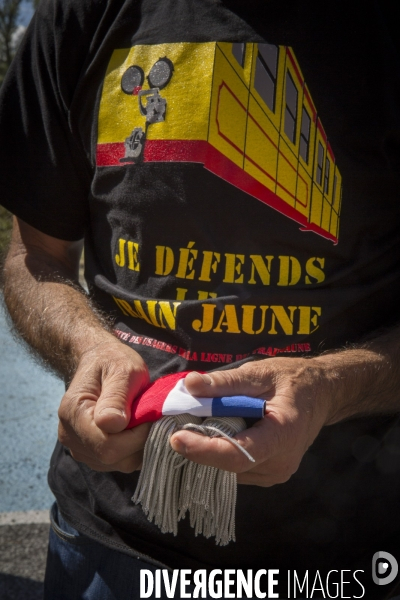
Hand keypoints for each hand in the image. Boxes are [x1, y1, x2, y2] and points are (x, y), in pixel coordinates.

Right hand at [58, 338, 150, 472]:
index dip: (136, 437)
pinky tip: (134, 430)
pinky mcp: (87, 451)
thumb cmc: (113, 361)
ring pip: (115, 464)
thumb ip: (117, 397)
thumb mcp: (122, 370)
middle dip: (138, 443)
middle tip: (149, 419)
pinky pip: (114, 463)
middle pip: (110, 457)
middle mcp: (69, 434)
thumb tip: (114, 425)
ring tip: (141, 422)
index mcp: (74, 412)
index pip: (107, 445)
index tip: (149, 417)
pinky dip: (130, 451)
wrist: (100, 360)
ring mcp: (77, 445)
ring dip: (135, 448)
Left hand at [170, 358, 332, 486]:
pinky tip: (214, 431)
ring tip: (196, 423)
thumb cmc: (292, 380)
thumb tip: (190, 384)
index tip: (176, 438)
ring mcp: (275, 474)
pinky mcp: (268, 474)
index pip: (238, 454)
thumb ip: (225, 382)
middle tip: (177, 422)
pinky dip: (219, 451)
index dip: (204, 450)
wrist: (321, 394)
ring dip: (208, 449)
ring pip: (228, 470)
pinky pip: (235, 469)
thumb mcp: (260, 372)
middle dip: (199, 446)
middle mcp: (280, 464)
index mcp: (283, 435)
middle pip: (229, 464)